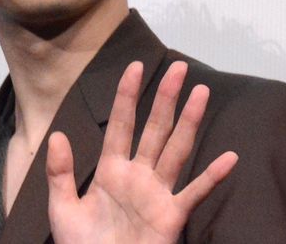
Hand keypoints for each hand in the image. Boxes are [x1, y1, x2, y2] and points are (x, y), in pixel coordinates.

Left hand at [46, 60, 238, 243]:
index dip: (127, 96)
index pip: (120, 124)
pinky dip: (211, 177)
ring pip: (176, 150)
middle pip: (155, 129)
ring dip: (189, 122)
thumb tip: (57, 134)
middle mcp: (137, 175)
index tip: (135, 67)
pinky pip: (193, 193)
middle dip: (165, 98)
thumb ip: (60, 172)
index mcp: (110, 170)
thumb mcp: (62, 207)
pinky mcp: (171, 217)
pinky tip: (228, 158)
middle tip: (180, 67)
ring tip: (201, 93)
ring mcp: (157, 194)